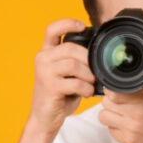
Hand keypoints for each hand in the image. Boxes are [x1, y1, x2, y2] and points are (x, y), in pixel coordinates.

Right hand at [26, 18, 95, 140]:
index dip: (68, 23)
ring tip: (90, 85)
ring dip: (88, 75)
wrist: (45, 118)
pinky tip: (86, 93)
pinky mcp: (49, 86)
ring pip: (73, 64)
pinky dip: (85, 88)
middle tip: (94, 73)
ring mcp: (44, 72)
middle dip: (88, 60)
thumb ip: (75, 61)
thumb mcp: (66, 74)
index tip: (82, 26)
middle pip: (71, 48)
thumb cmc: (59, 96)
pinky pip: (74, 82)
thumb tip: (100, 55)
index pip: (52, 29)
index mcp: (46, 52)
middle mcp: (42, 59)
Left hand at [98, 52, 142, 142]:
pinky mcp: (126, 142)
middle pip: (105, 102)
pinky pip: (110, 130)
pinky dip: (115, 127)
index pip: (113, 90)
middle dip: (111, 101)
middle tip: (122, 102)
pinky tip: (126, 125)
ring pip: (103, 116)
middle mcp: (135, 115)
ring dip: (110, 114)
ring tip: (121, 113)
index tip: (118, 89)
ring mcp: (130, 130)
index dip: (113, 88)